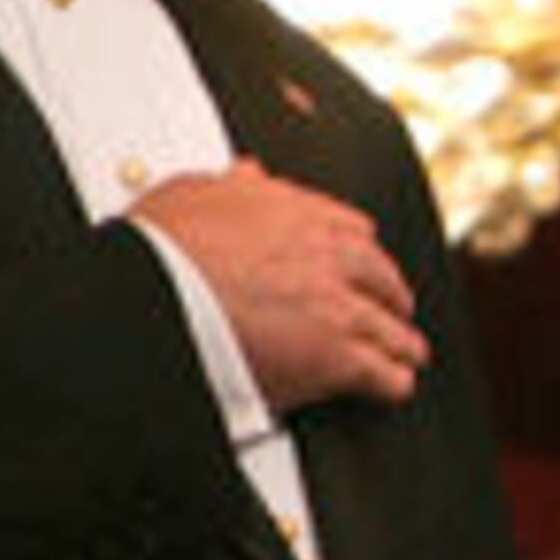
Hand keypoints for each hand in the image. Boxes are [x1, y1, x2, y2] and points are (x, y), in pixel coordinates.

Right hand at [129, 161, 428, 411]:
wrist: (152, 300)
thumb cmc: (160, 252)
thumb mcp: (193, 193)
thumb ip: (231, 186)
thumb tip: (248, 174)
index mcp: (295, 214)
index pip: (350, 228)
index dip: (358, 250)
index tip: (362, 262)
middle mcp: (325, 255)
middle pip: (380, 276)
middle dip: (389, 294)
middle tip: (394, 308)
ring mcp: (336, 306)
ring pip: (388, 326)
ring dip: (400, 341)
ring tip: (407, 353)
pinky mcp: (335, 356)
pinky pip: (381, 372)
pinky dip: (392, 381)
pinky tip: (394, 386)